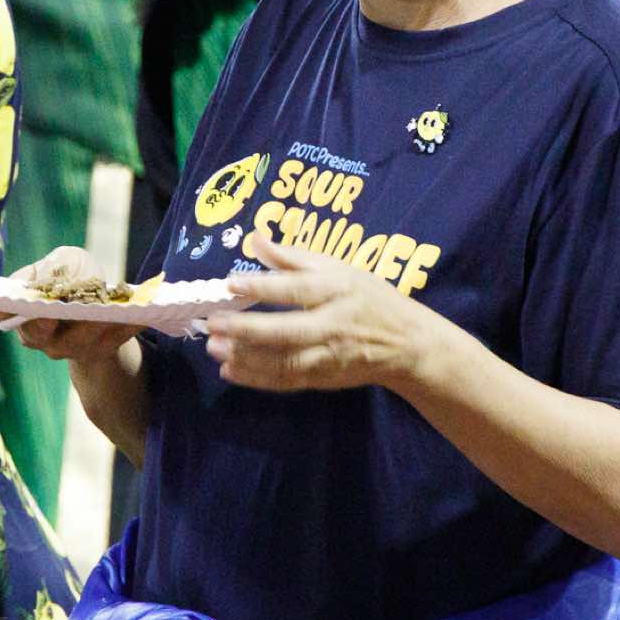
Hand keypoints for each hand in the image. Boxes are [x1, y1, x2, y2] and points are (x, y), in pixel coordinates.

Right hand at [6, 246, 140, 368]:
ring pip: (79, 340)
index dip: (10, 309)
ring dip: (95, 324)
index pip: (5, 312)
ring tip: (111, 309)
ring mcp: (69, 348)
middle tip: (69, 307)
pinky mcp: (98, 352)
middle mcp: (40, 336)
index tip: (24, 301)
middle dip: (55, 319)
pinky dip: (126, 327)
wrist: (98, 304)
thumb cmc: (72, 276)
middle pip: (41, 332)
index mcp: (22, 312)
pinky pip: (113, 341)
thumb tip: (51, 278)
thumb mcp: (61, 261)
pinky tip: (140, 314)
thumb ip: (51, 268)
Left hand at [205, 235, 445, 393]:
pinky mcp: (323, 379)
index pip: (298, 288)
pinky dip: (257, 379)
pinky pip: (286, 381)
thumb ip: (293, 257)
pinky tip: (230, 370)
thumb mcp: (338, 268)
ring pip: (284, 362)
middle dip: (247, 330)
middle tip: (214, 324)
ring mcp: (328, 356)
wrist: (405, 343)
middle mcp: (333, 325)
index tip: (231, 282)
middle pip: (287, 331)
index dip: (264, 285)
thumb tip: (254, 238)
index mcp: (337, 290)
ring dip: (246, 358)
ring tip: (214, 348)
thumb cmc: (368, 298)